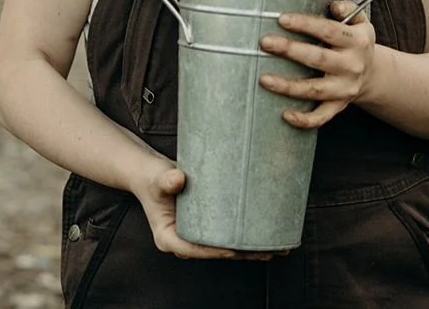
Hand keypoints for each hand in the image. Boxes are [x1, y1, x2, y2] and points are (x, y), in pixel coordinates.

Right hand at [130, 158, 277, 260]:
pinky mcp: (206, 226)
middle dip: (243, 254)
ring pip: (225, 247)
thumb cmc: (152, 178)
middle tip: (269, 251)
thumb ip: (166, 180)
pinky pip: (226, 234)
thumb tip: (178, 179)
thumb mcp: (157, 179)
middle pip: (216, 253)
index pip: (196, 249)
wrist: (152, 174)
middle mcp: (184, 241)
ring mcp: (196, 235)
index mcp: (169, 238)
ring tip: (276, 247)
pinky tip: (264, 232)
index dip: (217, 251)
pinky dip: (244, 234)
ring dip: (249, 248)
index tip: (236, 249)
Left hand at [258, 0, 376, 128]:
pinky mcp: (338, 106)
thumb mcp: (361, 22)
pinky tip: (285, 115)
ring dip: (288, 86)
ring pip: (315, 90)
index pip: (328, 30)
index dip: (305, 24)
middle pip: (318, 58)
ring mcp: (344, 89)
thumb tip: (334, 6)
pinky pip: (321, 116)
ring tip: (265, 79)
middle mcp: (351, 66)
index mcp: (356, 42)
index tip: (282, 19)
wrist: (373, 74)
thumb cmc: (357, 43)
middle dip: (290, 50)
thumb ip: (349, 9)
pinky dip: (304, 119)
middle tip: (266, 43)